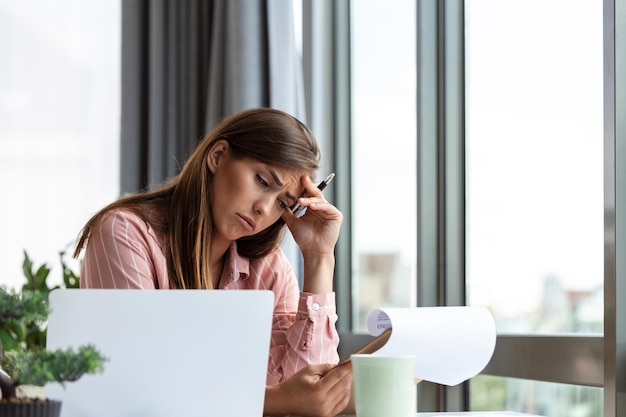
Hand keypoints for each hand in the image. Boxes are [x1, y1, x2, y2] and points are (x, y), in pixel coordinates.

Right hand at [264, 362, 352, 416]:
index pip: (339, 375)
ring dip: (347, 383)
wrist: (284, 401)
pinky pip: (342, 403)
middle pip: (343, 384)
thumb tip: (340, 366)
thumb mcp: (309, 370)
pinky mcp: (326, 415)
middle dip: (348, 373)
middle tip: (351, 365)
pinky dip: (345, 394)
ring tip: (344, 375)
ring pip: (344, 393)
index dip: (348, 367)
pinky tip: (344, 386)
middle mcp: (323, 402)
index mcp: (318, 390)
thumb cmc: (294, 385)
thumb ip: (326, 367)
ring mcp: (326, 411)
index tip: (354, 361)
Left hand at [281, 176, 342, 292]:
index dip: (303, 187)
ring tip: (300, 200)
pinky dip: (318, 205)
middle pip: (315, 194)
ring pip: (320, 200)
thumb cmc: (304, 239)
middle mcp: (322, 208)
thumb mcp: (292, 222)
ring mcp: (329, 211)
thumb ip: (287, 212)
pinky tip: (310, 206)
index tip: (297, 179)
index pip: (308, 194)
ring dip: (310, 199)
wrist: (312, 251)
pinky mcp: (336, 215)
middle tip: (302, 179)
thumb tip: (279, 203)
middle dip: (308, 186)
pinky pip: (327, 207)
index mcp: (313, 208)